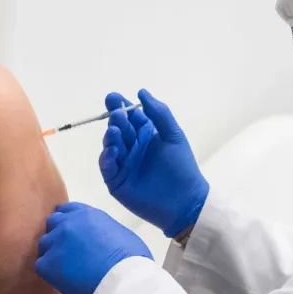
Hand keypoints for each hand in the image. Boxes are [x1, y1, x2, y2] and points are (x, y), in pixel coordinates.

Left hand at [36, 202, 152, 293]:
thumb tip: (101, 239)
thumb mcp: (121, 234)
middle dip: (58, 234)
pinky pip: (41, 264)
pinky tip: (62, 279)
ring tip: (65, 268)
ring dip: (52, 253)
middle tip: (68, 251)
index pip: (68, 209)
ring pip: (45, 244)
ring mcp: (56, 243)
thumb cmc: (131, 261)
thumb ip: (104, 230)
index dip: (68, 220)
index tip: (71, 231)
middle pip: (53, 223)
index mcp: (88, 215)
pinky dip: (49, 271)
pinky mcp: (48, 264)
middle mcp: (68, 224)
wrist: (122, 282)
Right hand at [100, 89, 208, 237]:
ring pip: (111, 146)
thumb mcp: (173, 136)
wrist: (185, 201)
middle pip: (119, 129)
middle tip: (116, 113)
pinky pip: (107, 166)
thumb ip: (159, 114)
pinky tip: (112, 151)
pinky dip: (107, 158)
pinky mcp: (116, 181)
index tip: (113, 97)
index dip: (121, 106)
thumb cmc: (182, 168)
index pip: (130, 117)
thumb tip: (141, 92)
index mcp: (146, 136)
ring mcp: (123, 164)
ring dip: (110, 137)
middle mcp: (132, 148)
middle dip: (115, 120)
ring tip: (115, 131)